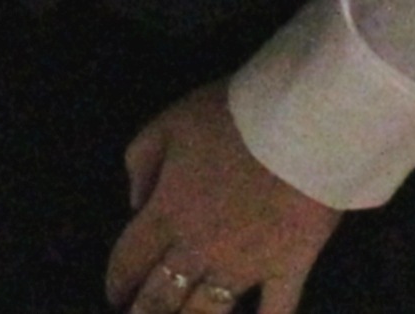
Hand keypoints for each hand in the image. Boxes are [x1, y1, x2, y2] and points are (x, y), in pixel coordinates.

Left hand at [105, 82, 339, 313]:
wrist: (299, 127)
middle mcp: (199, 249)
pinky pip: (274, 311)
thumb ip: (141, 162)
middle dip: (145, 313)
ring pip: (208, 310)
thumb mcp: (167, 124)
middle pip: (163, 294)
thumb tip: (135, 203)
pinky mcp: (290, 269)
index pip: (130, 258)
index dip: (118, 281)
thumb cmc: (229, 119)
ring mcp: (245, 266)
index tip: (114, 296)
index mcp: (166, 213)